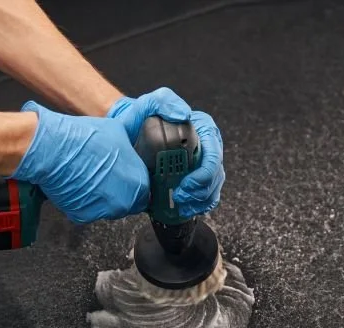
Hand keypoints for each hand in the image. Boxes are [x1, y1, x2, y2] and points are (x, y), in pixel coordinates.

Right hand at [10, 101, 148, 223]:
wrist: (52, 149)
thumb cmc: (85, 139)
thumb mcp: (120, 130)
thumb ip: (133, 141)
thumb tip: (138, 133)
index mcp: (138, 184)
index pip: (146, 192)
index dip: (138, 183)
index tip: (130, 177)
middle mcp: (123, 203)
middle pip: (129, 202)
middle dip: (122, 191)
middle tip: (109, 174)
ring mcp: (102, 212)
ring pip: (109, 207)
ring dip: (105, 196)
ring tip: (92, 176)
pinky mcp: (82, 216)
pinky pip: (90, 210)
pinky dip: (86, 200)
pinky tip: (80, 183)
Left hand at [108, 88, 225, 218]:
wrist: (128, 133)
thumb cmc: (141, 117)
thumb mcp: (150, 103)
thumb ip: (165, 101)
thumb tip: (184, 115)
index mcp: (203, 130)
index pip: (213, 153)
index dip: (205, 173)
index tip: (187, 183)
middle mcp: (206, 147)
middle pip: (215, 174)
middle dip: (201, 191)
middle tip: (182, 197)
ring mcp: (201, 163)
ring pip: (212, 187)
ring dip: (200, 200)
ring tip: (182, 206)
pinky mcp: (194, 178)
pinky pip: (206, 195)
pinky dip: (199, 205)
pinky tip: (187, 209)